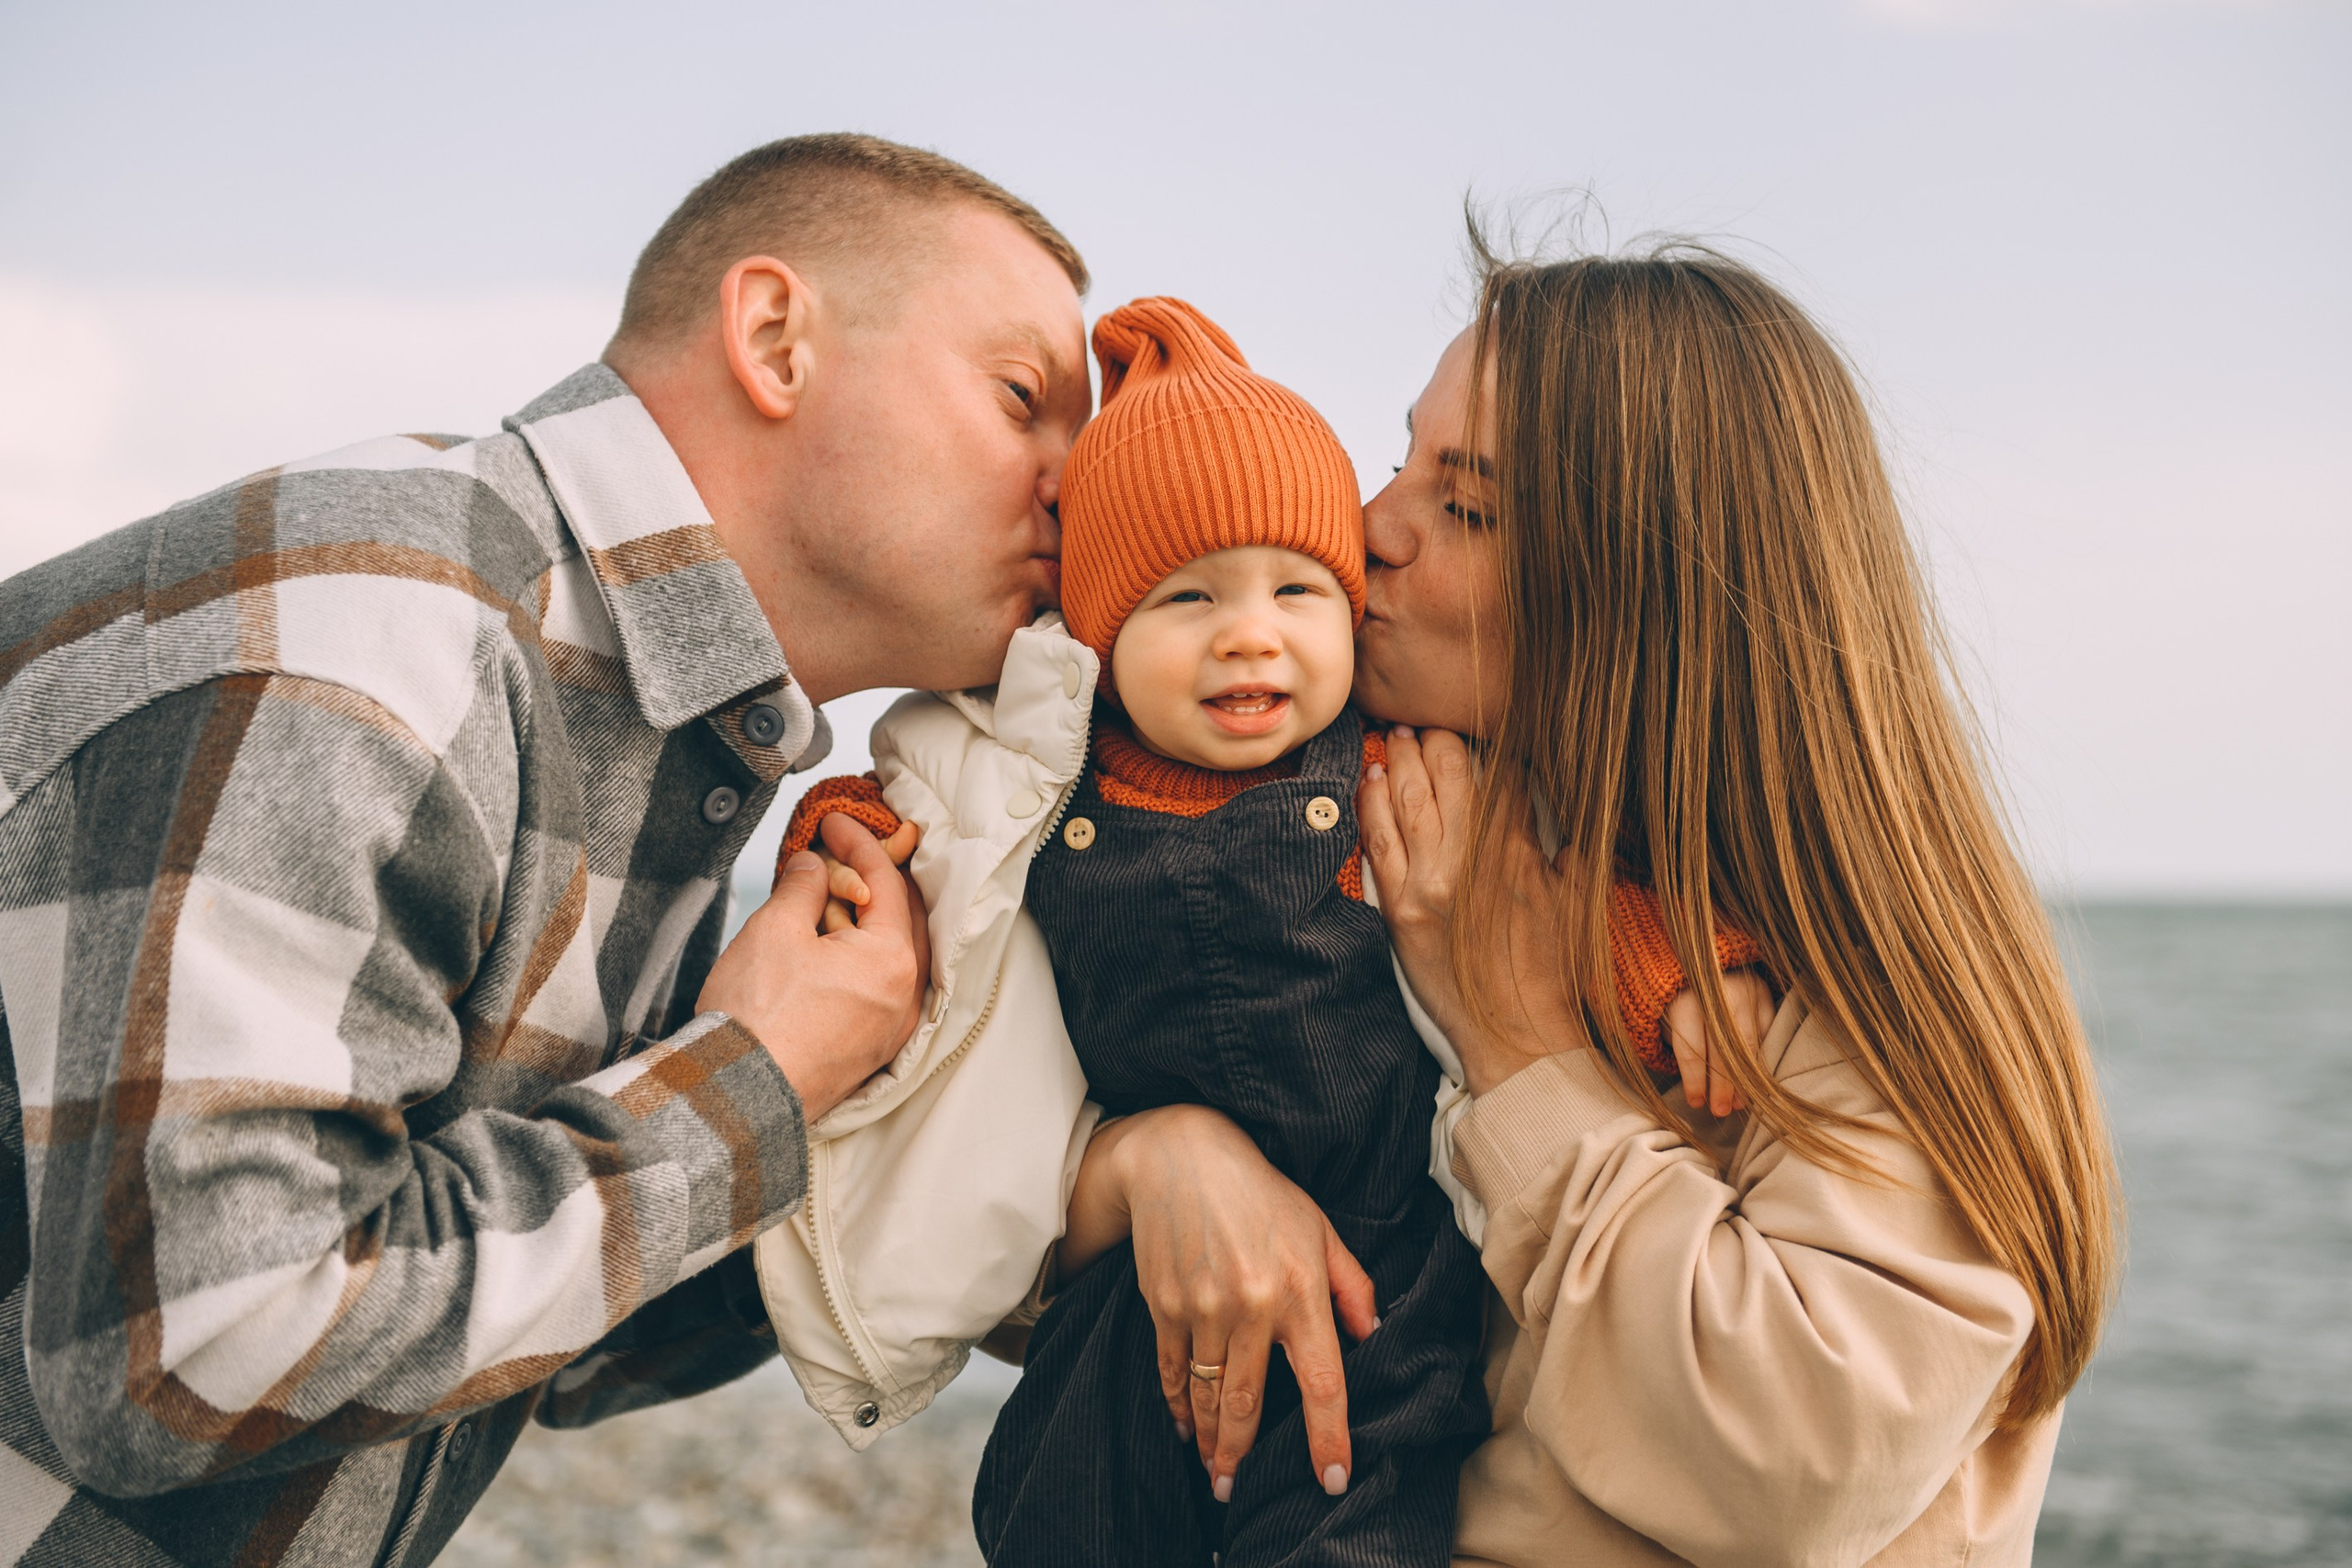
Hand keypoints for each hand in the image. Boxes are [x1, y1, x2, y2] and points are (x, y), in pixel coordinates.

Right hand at [698, 814, 930, 1120]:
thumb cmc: (754, 1018)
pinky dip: (859, 961)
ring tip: (822, 901)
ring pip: (891, 957)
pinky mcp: (869, 1053)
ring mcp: (890, 1031)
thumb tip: (814, 867)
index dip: (859, 843)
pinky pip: (878, 990)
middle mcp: (905, 999)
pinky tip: (826, 949)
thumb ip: (802, 887)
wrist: (733, 1100)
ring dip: (862, 923)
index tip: (834, 822)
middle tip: (836, 856)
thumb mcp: (774, 931)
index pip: (887, 883)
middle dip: (870, 881)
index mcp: (893, 962)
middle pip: (900, 919)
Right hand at [1071, 1106, 1378, 1502]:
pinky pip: (1170, 1371)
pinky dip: (1177, 1406)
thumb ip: (1352, 1284)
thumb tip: (1372, 1335)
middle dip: (1244, 1456)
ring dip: (1212, 1441)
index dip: (1329, 1437)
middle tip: (1238, 1490)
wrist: (1178, 1155)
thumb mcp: (1319, 1226)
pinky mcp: (1164, 1305)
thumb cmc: (1259, 1191)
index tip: (1332, 1479)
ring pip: (1208, 1395)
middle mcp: (1250, 1306)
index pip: (1322, 1381)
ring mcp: (1202, 1308)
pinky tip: (1185, 1427)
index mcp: (1298, 1290)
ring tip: (1216, 1473)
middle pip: (1250, 1404)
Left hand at [1358, 726, 1589, 1094]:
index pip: (1499, 774)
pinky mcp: (1399, 908)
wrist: (1518, 1033)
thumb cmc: (1555, 970)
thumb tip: (1567, 802)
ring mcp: (1431, 881)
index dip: (1486, 744)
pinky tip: (1369, 778)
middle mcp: (1472, 858)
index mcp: (1520, 850)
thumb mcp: (1578, 897)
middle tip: (1426, 720)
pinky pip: (1378, 841)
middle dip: (1436, 739)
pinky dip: (1371, 803)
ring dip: (1399, 759)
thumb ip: (1570, 845)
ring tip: (1395, 735)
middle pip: (1447, 774)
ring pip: (1408, 798)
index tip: (1474, 725)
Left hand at [1664, 969, 1777, 1117]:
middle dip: (1723, 1084)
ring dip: (1746, 1077)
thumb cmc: (1675, 993)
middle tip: (1721, 1111)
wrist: (1696, 953)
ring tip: (1740, 1103)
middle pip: (1723, 1048)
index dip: (1694, 1079)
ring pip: (1749, 1042)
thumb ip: (1682, 1045)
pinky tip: (1757, 1079)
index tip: (1696, 1103)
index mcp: (1684, 996)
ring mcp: (1744, 989)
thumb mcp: (1666, 1015)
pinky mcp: (1763, 990)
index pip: (1691, 1047)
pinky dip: (1763, 1056)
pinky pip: (1768, 1030)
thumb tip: (1699, 1089)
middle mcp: (1717, 992)